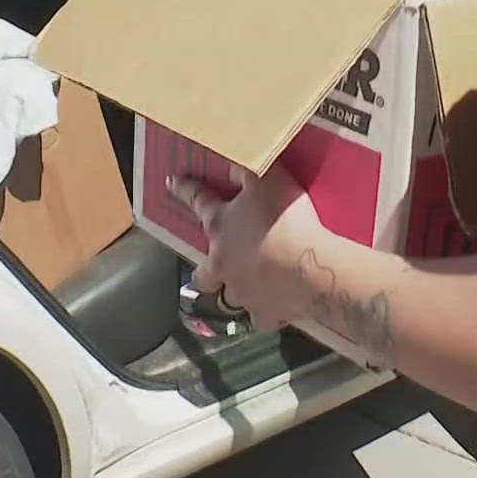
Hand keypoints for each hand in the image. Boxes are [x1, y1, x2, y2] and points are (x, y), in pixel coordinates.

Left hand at [167, 165, 331, 330]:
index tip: (171, 182)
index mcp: (220, 226)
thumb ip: (248, 169)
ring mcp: (243, 292)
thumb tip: (231, 161)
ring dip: (239, 291)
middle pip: (204, 274)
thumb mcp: (267, 179)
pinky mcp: (266, 313)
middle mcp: (223, 263)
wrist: (305, 267)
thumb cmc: (282, 218)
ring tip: (252, 289)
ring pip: (232, 297)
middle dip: (204, 273)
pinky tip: (275, 308)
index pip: (198, 201)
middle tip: (210, 270)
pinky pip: (263, 316)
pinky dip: (267, 312)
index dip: (185, 189)